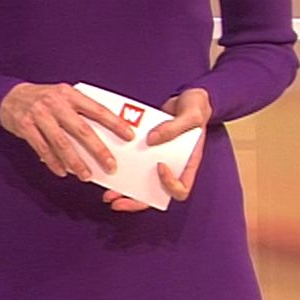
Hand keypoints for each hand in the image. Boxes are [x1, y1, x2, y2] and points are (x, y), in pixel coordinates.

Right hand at [0, 82, 136, 182]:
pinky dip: (54, 163)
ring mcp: (38, 115)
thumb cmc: (42, 99)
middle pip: (81, 130)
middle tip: (110, 166)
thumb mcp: (62, 96)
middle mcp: (54, 103)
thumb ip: (80, 110)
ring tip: (86, 175)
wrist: (8, 96)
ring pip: (62, 143)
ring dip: (76, 162)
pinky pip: (43, 149)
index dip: (114, 123)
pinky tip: (63, 172)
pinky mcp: (25, 127)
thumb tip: (104, 133)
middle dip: (98, 150)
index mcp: (68, 94)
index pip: (96, 109)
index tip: (129, 136)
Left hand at [100, 88, 211, 212]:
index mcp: (188, 164)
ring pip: (141, 184)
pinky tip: (104, 166)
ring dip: (124, 191)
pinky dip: (120, 169)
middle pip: (156, 194)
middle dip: (136, 200)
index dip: (170, 185)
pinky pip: (133, 164)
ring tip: (107, 195)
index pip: (181, 189)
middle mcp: (171, 167)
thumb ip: (174, 127)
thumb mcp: (190, 115)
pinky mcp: (145, 151)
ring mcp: (156, 160)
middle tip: (116, 202)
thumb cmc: (195, 108)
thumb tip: (151, 140)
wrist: (186, 97)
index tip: (160, 167)